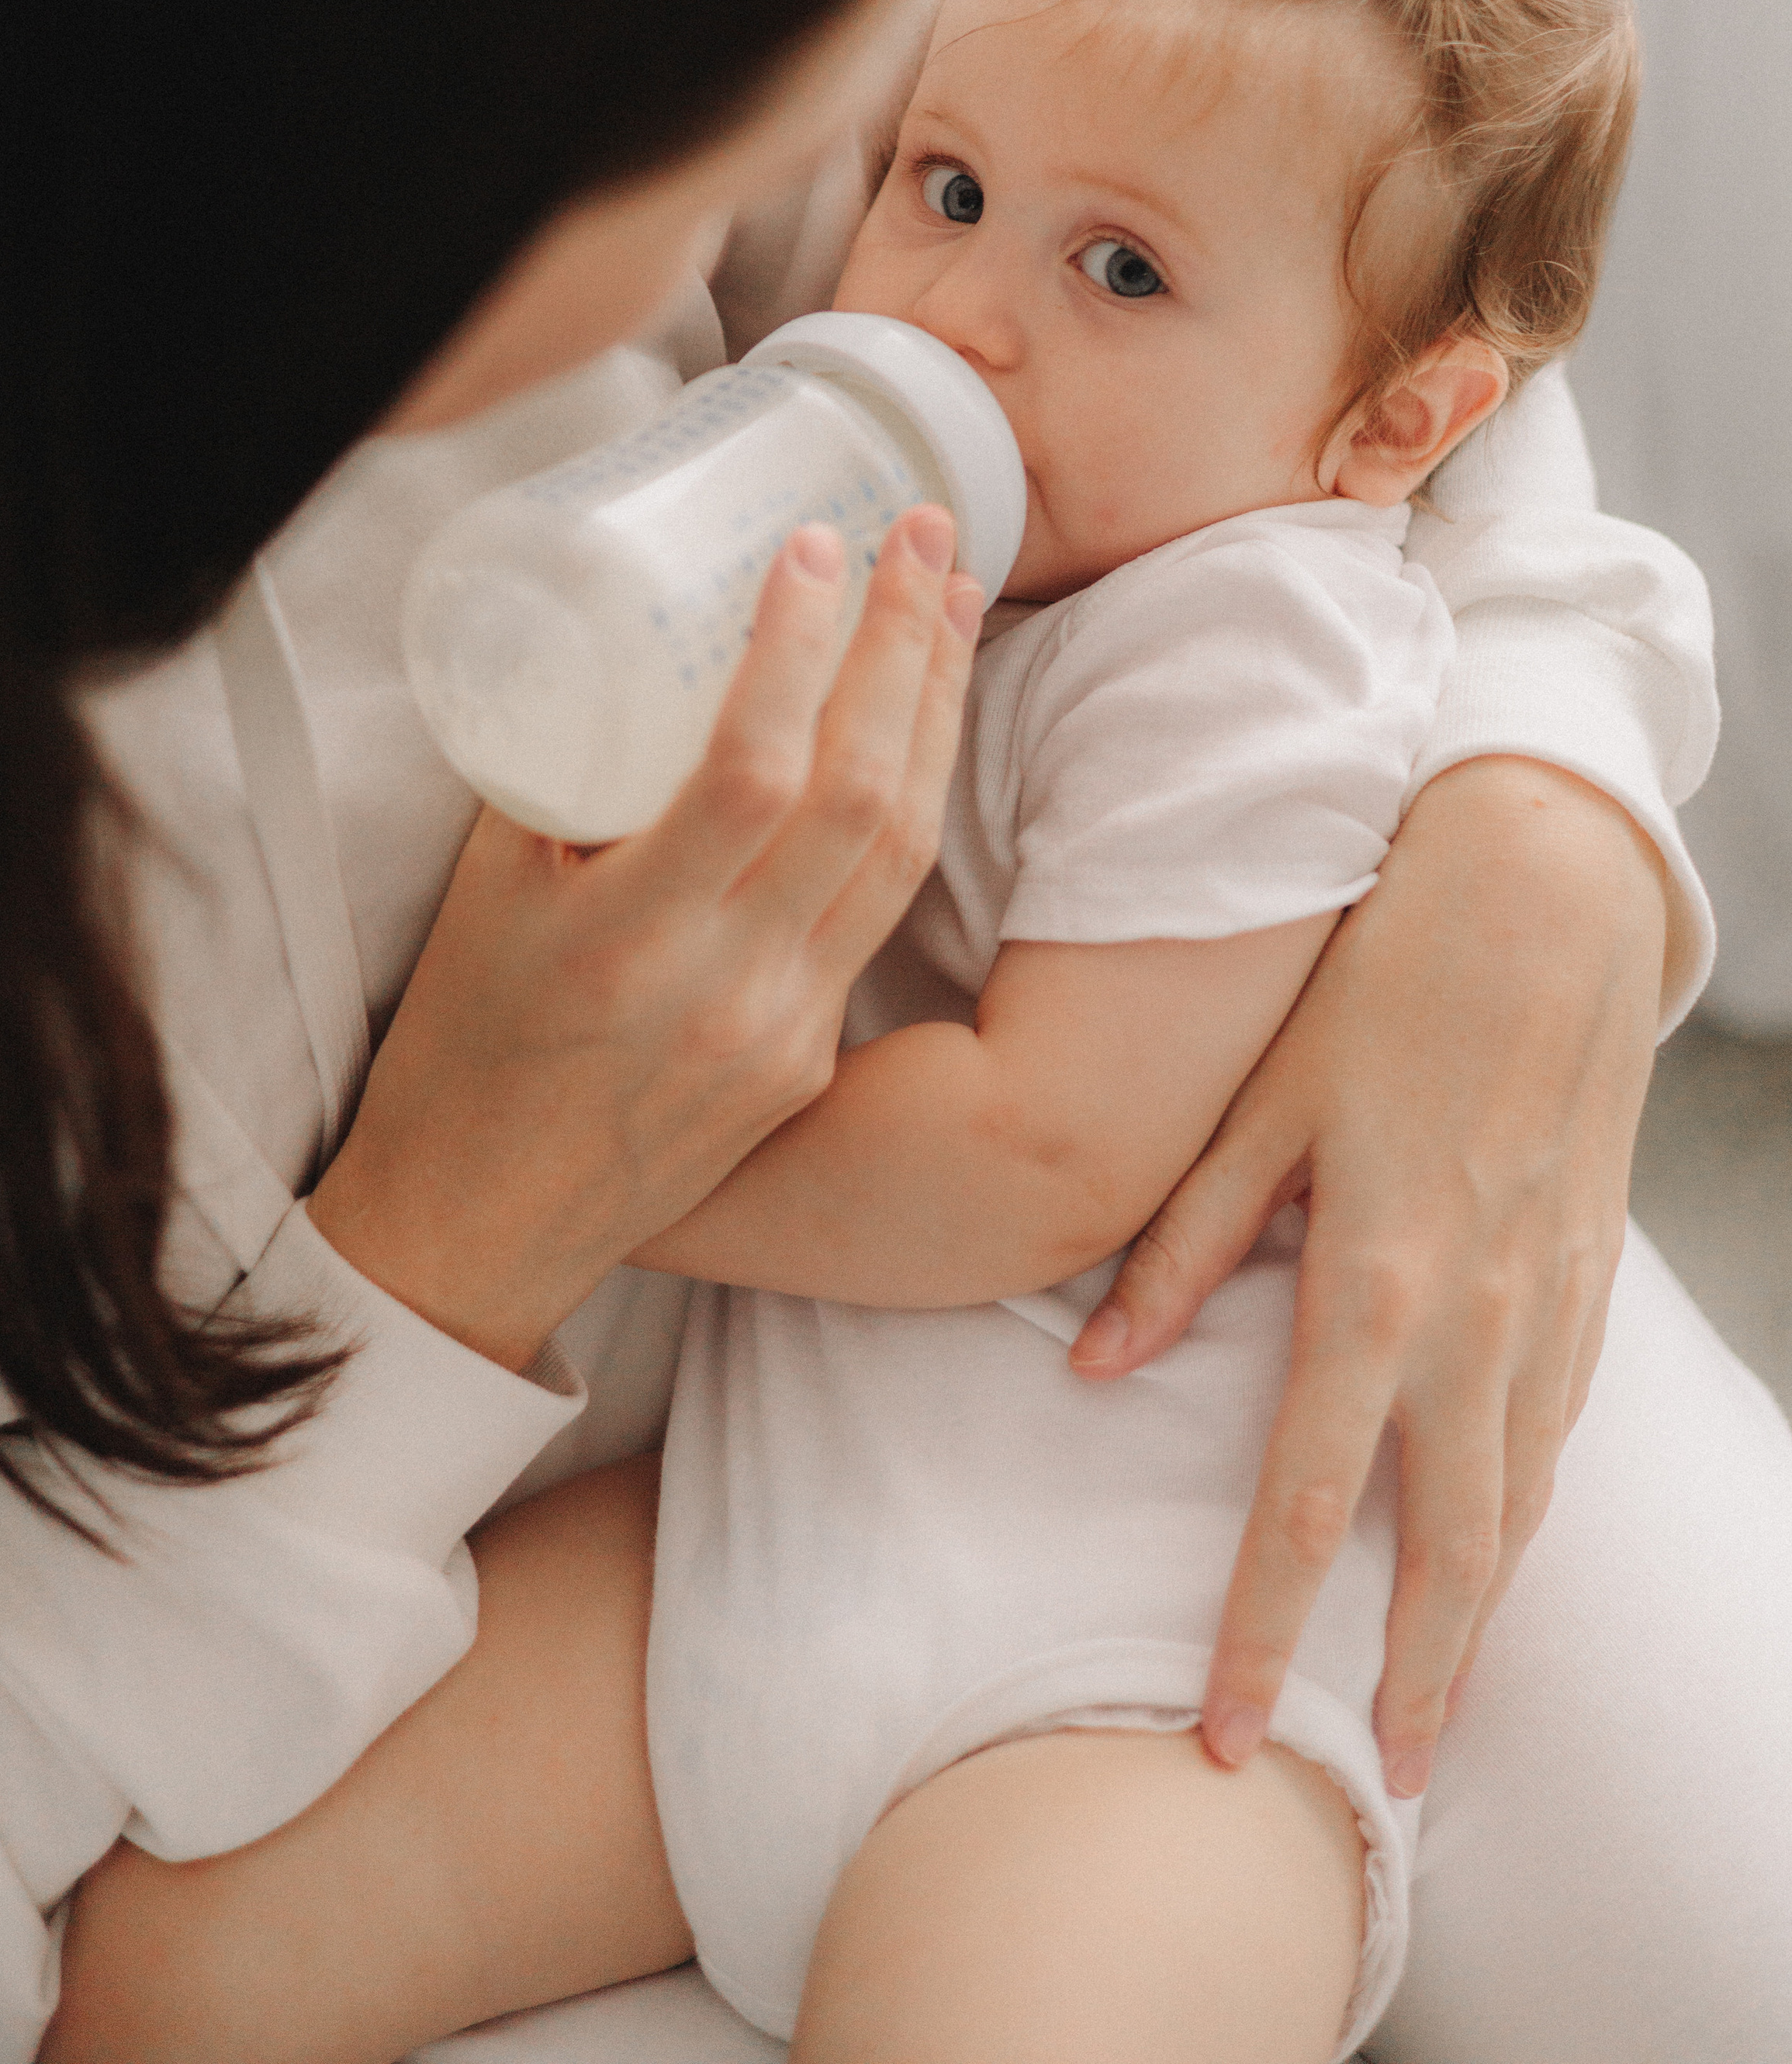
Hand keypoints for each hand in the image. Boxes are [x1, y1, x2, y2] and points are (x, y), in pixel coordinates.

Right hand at [308, 507, 981, 1371]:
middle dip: (904, 646)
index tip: (812, 545)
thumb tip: (626, 647)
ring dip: (936, 712)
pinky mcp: (812, 1059)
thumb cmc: (459, 1053)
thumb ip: (562, 779)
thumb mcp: (485, 898)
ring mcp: (786, 1032)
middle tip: (923, 532)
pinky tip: (918, 731)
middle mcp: (728, 991)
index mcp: (627, 941)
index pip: (751, 772)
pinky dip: (910, 802)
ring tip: (952, 603)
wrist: (478, 1231)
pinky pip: (881, 911)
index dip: (796, 650)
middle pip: (861, 795)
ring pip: (902, 850)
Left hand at [1068, 757, 1668, 1799]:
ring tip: (1442, 1710)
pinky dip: (1524, 1514)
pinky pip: (1557, 1432)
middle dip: (1417, 1679)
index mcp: (1369, 1276)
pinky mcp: (1589, 1280)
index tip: (1231, 1729)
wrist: (1548, 899)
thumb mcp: (1258, 1105)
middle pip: (1448, 1547)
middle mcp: (1470, 1314)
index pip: (1307, 1500)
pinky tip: (1496, 1554)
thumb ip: (1178, 1244)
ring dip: (1483, 1621)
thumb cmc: (1381, 984)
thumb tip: (1093, 1366)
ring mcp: (1546, 1303)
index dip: (1267, 1630)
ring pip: (1520, 1505)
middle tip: (1385, 1784)